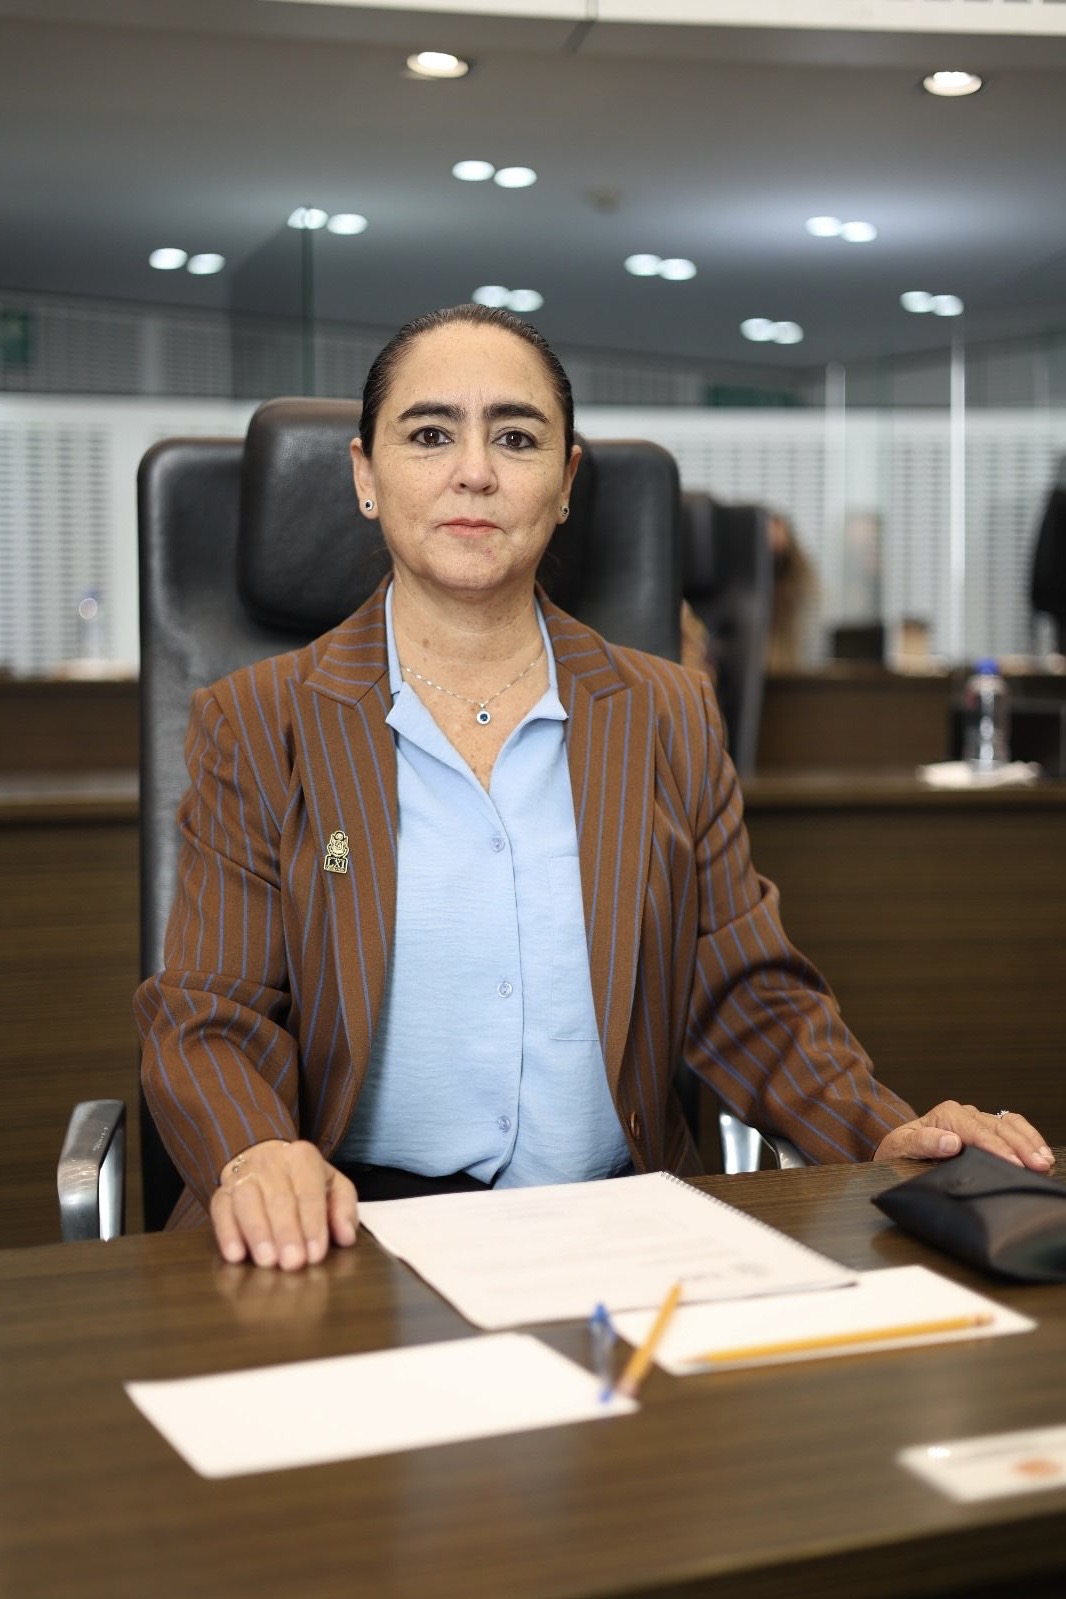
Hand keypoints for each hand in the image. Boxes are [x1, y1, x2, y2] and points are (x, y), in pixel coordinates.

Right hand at [209, 1139, 357, 1269]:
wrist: (266, 1161)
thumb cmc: (305, 1182)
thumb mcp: (333, 1187)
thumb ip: (344, 1209)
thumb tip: (346, 1236)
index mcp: (302, 1157)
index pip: (309, 1192)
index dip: (313, 1224)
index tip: (316, 1254)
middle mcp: (270, 1162)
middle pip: (278, 1198)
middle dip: (286, 1233)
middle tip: (293, 1263)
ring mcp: (242, 1175)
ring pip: (247, 1202)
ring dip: (258, 1233)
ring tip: (268, 1261)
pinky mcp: (221, 1192)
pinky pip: (220, 1210)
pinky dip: (227, 1233)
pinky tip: (235, 1255)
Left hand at [873, 1101, 1053, 1170]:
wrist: (899, 1147)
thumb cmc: (900, 1148)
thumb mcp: (901, 1146)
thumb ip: (924, 1142)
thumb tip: (951, 1142)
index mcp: (946, 1115)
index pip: (977, 1132)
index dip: (997, 1148)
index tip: (1013, 1164)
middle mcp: (965, 1113)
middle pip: (998, 1128)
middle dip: (1020, 1147)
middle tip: (1038, 1165)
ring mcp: (977, 1119)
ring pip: (1009, 1125)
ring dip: (1029, 1142)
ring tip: (1044, 1161)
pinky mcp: (985, 1128)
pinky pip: (1011, 1126)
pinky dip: (1027, 1137)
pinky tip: (1040, 1151)